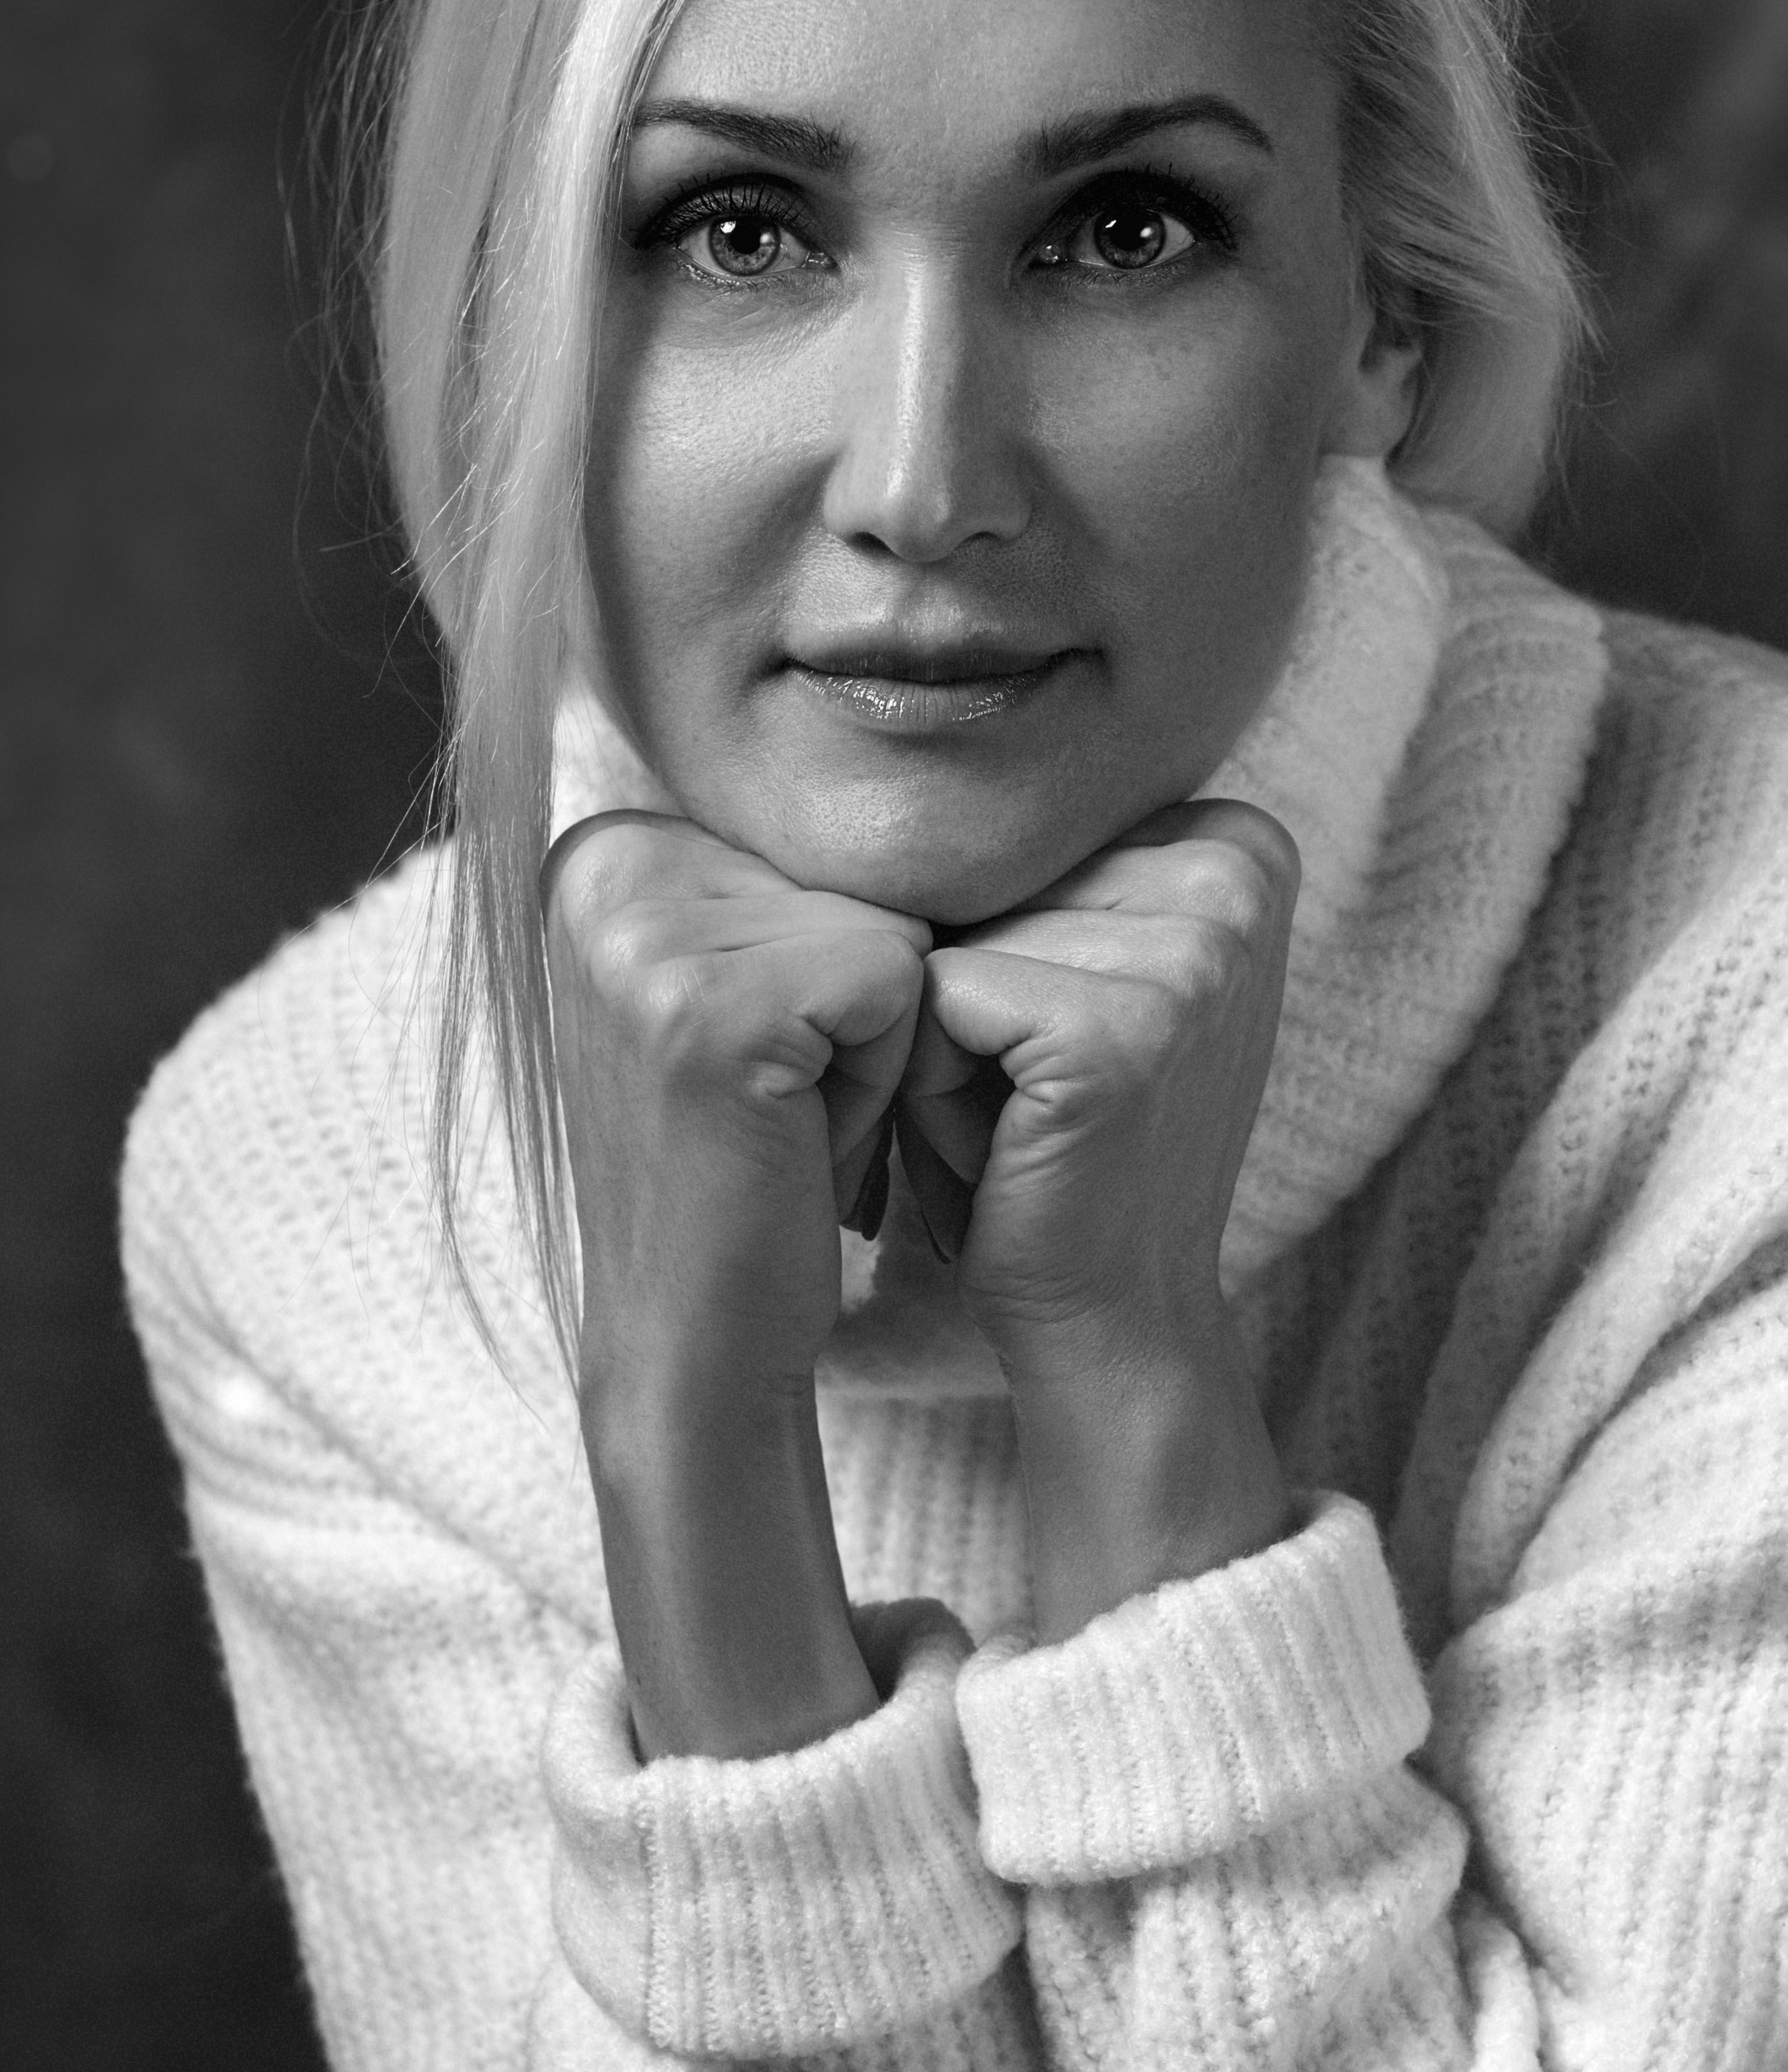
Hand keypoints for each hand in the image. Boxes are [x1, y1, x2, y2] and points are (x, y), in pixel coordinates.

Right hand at [545, 812, 928, 1402]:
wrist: (693, 1335)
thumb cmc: (743, 1164)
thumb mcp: (731, 987)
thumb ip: (767, 881)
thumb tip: (890, 736)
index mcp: (602, 847)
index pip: (818, 845)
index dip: (828, 965)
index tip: (755, 1061)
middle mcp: (604, 866)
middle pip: (858, 875)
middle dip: (857, 1004)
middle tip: (778, 1105)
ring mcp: (648, 933)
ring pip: (892, 927)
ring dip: (875, 1047)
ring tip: (787, 1123)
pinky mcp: (715, 1008)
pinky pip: (901, 984)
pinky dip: (882, 1082)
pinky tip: (800, 1143)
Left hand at [899, 801, 1299, 1634]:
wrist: (1107, 1315)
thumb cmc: (1051, 1143)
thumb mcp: (1063, 966)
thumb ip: (1032, 865)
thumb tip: (881, 737)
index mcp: (1236, 838)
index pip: (1019, 828)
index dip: (992, 935)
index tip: (1055, 1036)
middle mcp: (1234, 869)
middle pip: (983, 871)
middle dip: (958, 984)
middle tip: (1025, 1093)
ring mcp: (1192, 947)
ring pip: (947, 933)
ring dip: (934, 1036)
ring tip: (1012, 1117)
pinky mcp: (1123, 1027)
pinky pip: (935, 1000)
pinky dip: (928, 1082)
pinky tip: (1000, 1143)